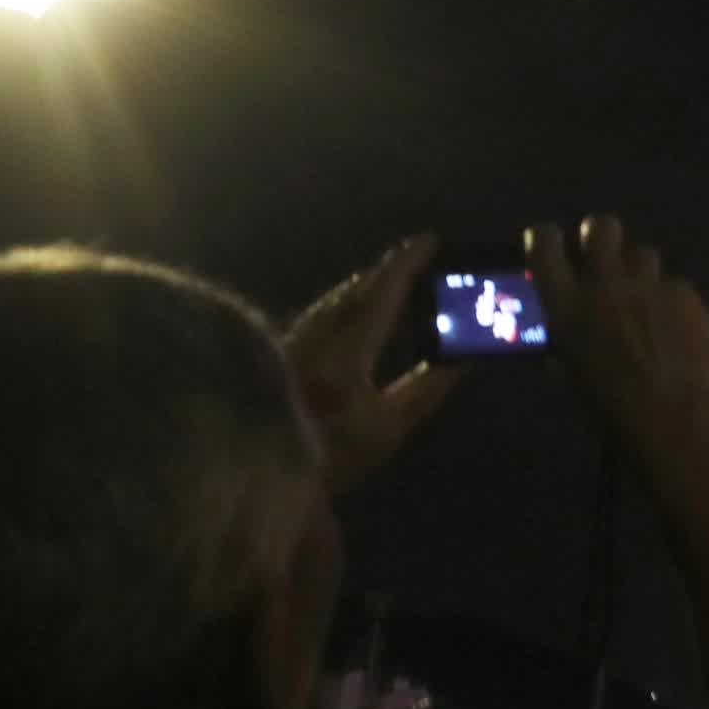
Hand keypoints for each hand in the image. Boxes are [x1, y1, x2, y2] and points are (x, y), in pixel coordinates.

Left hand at [286, 238, 463, 497]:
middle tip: (418, 268)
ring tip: (393, 297)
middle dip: (388, 276)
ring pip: (336, 303)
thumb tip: (462, 359)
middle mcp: (317, 331)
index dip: (408, 264)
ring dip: (367, 293)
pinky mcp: (279, 354)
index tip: (431, 240)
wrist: (247, 468)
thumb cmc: (326, 451)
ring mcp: (294, 341)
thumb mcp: (386, 427)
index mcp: (348, 343)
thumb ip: (426, 389)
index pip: (384, 290)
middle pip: (356, 291)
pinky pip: (322, 317)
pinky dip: (348, 310)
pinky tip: (354, 325)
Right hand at [528, 218, 708, 452]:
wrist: (667, 415)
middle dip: (600, 235)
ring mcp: (649, 283)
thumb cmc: (605, 405)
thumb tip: (566, 335)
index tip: (550, 244)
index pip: (545, 242)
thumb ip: (566, 340)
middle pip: (602, 226)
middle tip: (602, 257)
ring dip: (638, 269)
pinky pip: (674, 285)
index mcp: (567, 301)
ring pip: (643, 252)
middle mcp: (606, 281)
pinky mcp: (685, 294)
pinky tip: (674, 327)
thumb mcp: (568, 371)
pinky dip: (670, 301)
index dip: (546, 238)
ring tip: (642, 295)